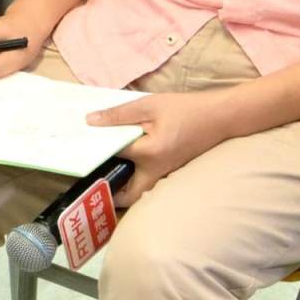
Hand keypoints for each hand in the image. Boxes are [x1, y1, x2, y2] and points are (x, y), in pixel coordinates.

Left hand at [82, 89, 241, 199]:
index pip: (113, 156)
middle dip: (108, 192)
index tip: (77, 150)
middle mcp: (156, 171)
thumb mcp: (150, 105)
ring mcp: (165, 175)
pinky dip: (133, 177)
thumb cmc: (187, 109)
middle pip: (127, 195)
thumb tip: (90, 121)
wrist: (222, 117)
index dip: (94, 151)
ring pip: (137, 191)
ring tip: (102, 170)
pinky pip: (147, 182)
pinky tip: (123, 160)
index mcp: (149, 153)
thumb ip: (119, 114)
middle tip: (91, 177)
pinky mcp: (170, 172)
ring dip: (120, 187)